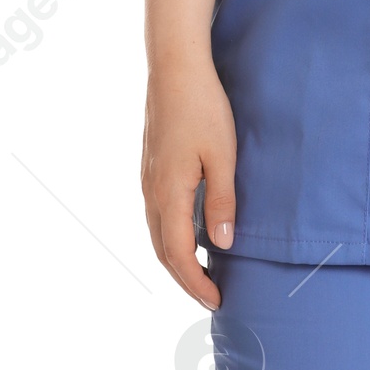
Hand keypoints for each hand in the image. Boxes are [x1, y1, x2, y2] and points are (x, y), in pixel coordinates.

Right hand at [142, 62, 236, 308]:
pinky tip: (189, 232)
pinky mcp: (151, 166)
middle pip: (163, 251)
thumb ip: (220, 202)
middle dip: (185, 279)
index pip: (179, 256)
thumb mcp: (222, 156)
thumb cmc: (203, 108)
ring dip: (177, 258)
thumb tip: (221, 246)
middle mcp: (151, 192)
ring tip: (202, 272)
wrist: (174, 67)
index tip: (217, 302)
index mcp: (168, 194)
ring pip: (157, 233)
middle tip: (210, 297)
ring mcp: (147, 179)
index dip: (196, 284)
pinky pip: (157, 214)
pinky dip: (171, 235)